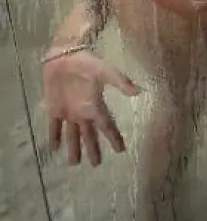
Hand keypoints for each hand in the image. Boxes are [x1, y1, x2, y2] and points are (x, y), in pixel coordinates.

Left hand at [42, 48, 141, 166]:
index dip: (114, 138)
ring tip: (74, 164)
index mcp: (95, 106)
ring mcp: (69, 112)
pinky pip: (55, 126)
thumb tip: (138, 91)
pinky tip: (54, 148)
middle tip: (96, 165)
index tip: (121, 150)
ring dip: (73, 148)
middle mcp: (83, 113)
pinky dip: (54, 136)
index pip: (107, 126)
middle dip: (93, 150)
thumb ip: (120, 81)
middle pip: (89, 135)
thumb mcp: (105, 71)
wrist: (64, 55)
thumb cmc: (86, 62)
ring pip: (72, 135)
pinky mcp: (55, 108)